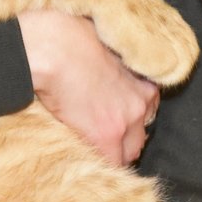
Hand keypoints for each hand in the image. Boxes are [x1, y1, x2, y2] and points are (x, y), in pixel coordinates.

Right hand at [18, 8, 159, 164]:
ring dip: (115, 151)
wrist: (52, 49)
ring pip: (130, 152)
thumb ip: (115, 66)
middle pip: (142, 134)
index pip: (149, 109)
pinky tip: (86, 154)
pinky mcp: (105, 136)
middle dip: (126, 136)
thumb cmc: (70, 38)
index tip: (117, 116)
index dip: (132, 114)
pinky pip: (112, 163)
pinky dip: (102, 162)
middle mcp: (140, 103)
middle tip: (103, 134)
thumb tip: (107, 70)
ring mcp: (125, 121)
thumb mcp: (104, 47)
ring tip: (93, 146)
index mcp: (142, 80)